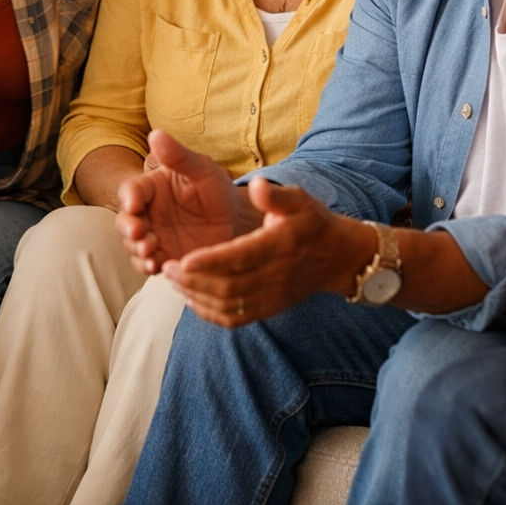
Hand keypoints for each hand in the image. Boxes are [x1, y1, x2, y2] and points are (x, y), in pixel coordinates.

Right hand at [115, 130, 239, 273]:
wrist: (237, 222)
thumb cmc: (218, 190)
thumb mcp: (203, 170)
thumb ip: (179, 157)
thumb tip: (155, 133)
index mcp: (152, 188)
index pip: (131, 190)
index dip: (129, 197)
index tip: (134, 205)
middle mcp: (147, 213)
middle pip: (125, 221)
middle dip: (128, 229)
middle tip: (139, 234)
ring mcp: (153, 237)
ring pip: (133, 245)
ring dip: (137, 250)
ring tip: (149, 252)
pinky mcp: (164, 257)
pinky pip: (148, 264)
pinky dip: (148, 267)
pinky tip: (157, 266)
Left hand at [162, 178, 376, 326]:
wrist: (337, 257)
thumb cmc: (312, 223)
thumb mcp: (300, 200)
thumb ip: (276, 196)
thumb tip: (256, 185)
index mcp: (278, 246)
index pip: (239, 258)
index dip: (209, 262)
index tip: (182, 259)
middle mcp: (274, 276)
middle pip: (228, 287)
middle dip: (193, 280)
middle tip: (167, 266)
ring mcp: (271, 296)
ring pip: (228, 306)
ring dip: (196, 296)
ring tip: (173, 279)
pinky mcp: (268, 308)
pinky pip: (235, 319)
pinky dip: (210, 313)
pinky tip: (192, 299)